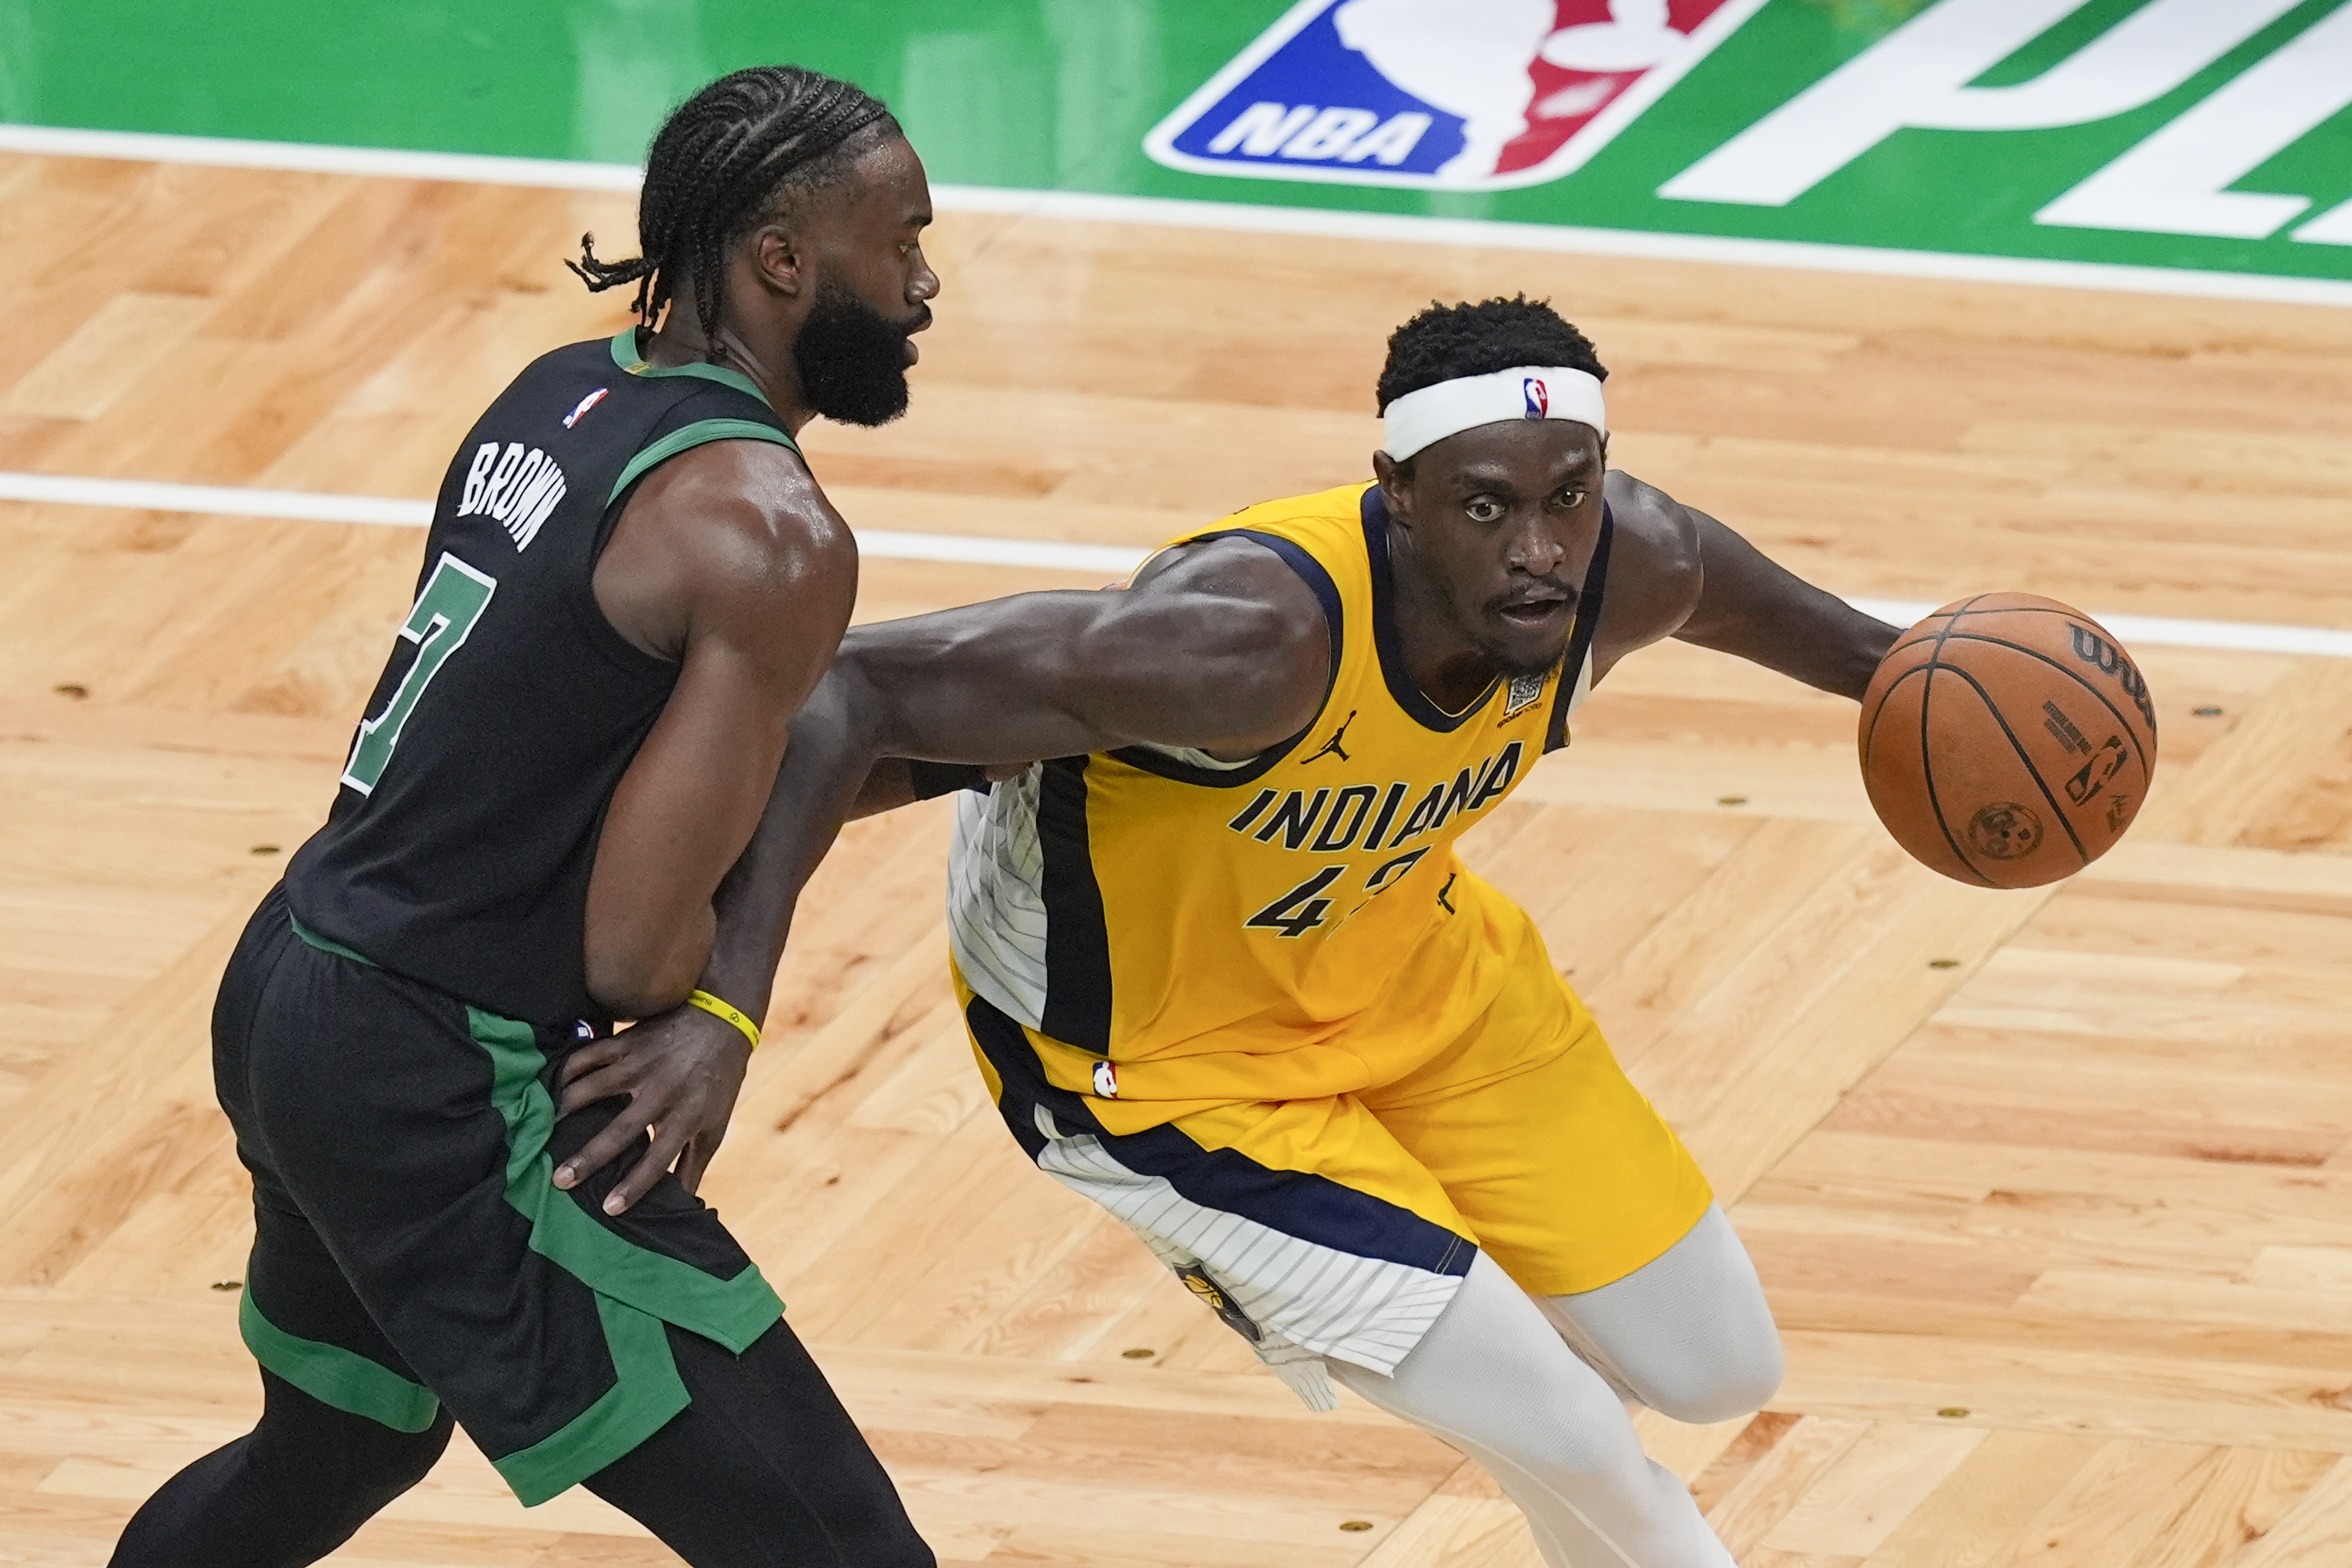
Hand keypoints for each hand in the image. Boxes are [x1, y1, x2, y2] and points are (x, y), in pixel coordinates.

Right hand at [551, 1004, 752, 1214]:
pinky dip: (567, 1069)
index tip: (610, 1209)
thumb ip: (694, 1165)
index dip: (635, 1184)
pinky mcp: (628, 1042)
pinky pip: (589, 1054)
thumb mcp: (714, 1126)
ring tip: (542, 1129)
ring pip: (595, 1087)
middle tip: (558, 1180)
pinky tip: (550, 1086)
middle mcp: (662, 1092)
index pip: (658, 1158)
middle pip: (620, 1130)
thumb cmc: (718, 1082)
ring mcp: (642, 1064)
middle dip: (588, 1157)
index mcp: (686, 1116)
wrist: (723, 1020)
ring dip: (566, 1108)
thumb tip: (682, 1205)